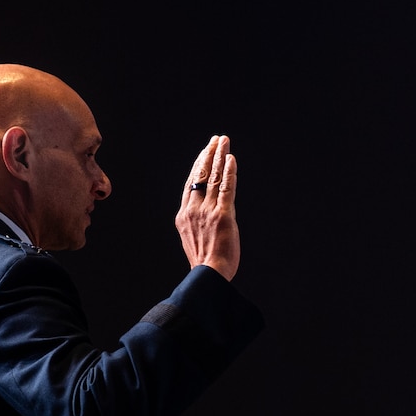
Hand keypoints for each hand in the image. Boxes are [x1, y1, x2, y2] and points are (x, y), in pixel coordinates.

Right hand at [176, 135, 239, 279]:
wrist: (208, 275)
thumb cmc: (204, 264)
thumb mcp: (192, 239)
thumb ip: (196, 223)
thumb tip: (202, 215)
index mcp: (184, 215)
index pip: (191, 184)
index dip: (198, 166)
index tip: (205, 153)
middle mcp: (193, 210)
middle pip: (201, 175)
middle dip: (209, 155)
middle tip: (216, 140)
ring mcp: (207, 211)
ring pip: (214, 178)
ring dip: (220, 157)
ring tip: (224, 142)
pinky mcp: (223, 215)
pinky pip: (226, 188)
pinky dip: (229, 172)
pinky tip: (231, 159)